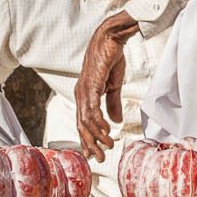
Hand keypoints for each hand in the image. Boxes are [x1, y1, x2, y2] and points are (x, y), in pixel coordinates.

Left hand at [75, 11, 139, 161]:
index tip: (94, 153)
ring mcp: (84, 90)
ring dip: (97, 136)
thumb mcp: (114, 85)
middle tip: (100, 158)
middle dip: (91, 143)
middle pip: (82, 125)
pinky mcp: (91, 85)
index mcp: (85, 94)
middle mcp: (81, 93)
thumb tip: (115, 121)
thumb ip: (113, 103)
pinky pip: (92, 109)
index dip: (88, 139)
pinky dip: (98, 123)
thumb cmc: (111, 57)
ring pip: (86, 120)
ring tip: (107, 146)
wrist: (112, 38)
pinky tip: (106, 131)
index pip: (83, 122)